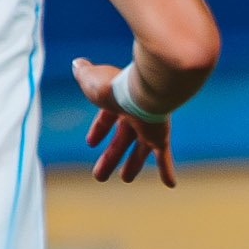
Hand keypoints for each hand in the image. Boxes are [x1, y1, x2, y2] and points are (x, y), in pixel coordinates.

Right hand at [71, 57, 178, 186]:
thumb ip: (83, 73)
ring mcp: (148, 127)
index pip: (106, 118)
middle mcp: (134, 115)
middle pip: (121, 140)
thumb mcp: (90, 80)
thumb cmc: (114, 85)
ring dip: (132, 165)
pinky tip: (171, 185)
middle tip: (99, 176)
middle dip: (110, 157)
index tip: (91, 142)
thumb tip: (78, 64)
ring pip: (140, 151)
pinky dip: (167, 171)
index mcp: (117, 102)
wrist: (143, 89)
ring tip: (125, 179)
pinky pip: (164, 157)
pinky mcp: (160, 137)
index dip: (98, 130)